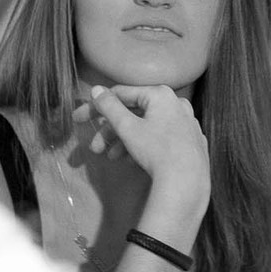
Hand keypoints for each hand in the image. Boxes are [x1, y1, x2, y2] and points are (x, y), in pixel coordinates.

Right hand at [72, 85, 209, 190]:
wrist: (187, 182)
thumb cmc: (156, 150)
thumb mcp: (127, 127)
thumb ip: (109, 106)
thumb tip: (96, 90)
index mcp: (161, 94)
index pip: (122, 94)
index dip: (96, 107)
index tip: (79, 119)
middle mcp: (177, 103)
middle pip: (134, 113)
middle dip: (111, 131)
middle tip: (95, 147)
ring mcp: (187, 123)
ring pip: (147, 126)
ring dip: (125, 140)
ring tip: (112, 157)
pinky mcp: (192, 142)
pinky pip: (162, 137)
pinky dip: (145, 145)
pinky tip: (132, 160)